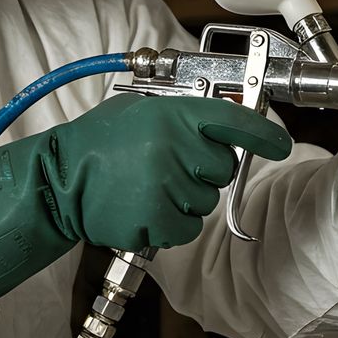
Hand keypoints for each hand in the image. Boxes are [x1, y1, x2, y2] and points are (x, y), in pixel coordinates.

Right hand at [0, 95, 291, 304]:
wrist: (58, 181)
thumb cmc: (98, 143)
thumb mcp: (140, 110)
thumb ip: (184, 114)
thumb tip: (228, 120)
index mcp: (173, 114)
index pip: (233, 121)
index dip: (263, 134)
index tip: (279, 144)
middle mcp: (175, 146)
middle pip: (223, 167)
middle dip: (205, 171)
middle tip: (169, 167)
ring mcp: (167, 184)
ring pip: (206, 200)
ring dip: (186, 199)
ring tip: (148, 186)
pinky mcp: (158, 218)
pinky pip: (188, 227)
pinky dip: (172, 224)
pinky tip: (144, 207)